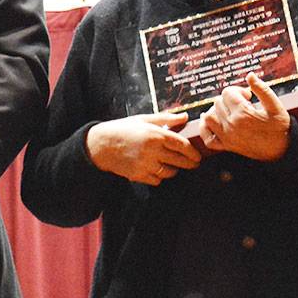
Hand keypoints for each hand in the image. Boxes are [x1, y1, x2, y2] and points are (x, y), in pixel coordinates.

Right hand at [86, 111, 200, 184]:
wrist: (100, 144)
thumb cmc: (122, 129)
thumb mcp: (143, 119)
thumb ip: (166, 118)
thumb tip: (185, 117)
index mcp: (156, 135)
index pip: (183, 146)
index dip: (193, 153)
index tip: (197, 156)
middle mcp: (152, 150)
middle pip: (181, 161)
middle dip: (190, 163)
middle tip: (192, 163)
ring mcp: (146, 164)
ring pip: (170, 172)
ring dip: (174, 170)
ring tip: (171, 165)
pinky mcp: (139, 175)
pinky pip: (157, 180)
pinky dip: (159, 176)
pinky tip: (155, 169)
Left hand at [201, 73, 289, 161]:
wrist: (283, 150)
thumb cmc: (280, 127)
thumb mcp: (275, 106)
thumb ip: (262, 89)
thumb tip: (250, 75)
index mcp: (243, 114)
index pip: (227, 93)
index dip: (237, 91)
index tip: (247, 96)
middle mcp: (231, 125)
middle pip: (217, 103)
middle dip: (228, 100)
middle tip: (242, 104)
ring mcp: (227, 137)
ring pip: (208, 117)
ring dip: (216, 110)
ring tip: (228, 110)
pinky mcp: (226, 146)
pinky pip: (207, 137)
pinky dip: (205, 128)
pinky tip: (210, 121)